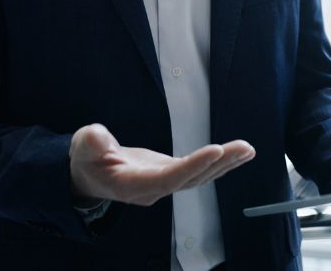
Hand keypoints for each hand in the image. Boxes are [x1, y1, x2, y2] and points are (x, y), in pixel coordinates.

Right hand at [69, 123, 254, 205]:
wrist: (88, 173)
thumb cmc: (86, 158)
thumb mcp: (83, 146)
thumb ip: (91, 143)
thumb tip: (98, 139)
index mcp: (131, 185)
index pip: (167, 179)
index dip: (192, 167)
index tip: (215, 151)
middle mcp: (152, 189)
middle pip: (190, 180)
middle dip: (218, 164)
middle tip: (242, 148)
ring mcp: (163, 183)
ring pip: (199, 177)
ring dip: (225, 163)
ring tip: (248, 149)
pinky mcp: (170, 174)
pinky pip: (199, 171)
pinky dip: (219, 162)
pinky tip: (238, 152)